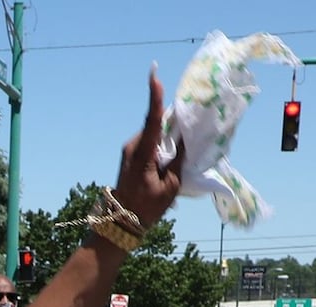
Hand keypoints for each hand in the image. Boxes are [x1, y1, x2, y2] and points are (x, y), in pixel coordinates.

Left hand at [113, 69, 183, 230]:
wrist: (120, 223)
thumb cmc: (147, 207)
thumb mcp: (171, 185)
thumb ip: (180, 158)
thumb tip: (186, 138)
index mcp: (142, 152)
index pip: (151, 118)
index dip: (154, 95)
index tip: (154, 73)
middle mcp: (133, 146)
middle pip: (158, 123)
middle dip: (175, 120)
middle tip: (194, 116)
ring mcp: (130, 150)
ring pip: (155, 133)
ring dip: (170, 136)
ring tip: (184, 147)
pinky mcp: (131, 156)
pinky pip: (151, 142)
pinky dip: (163, 144)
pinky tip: (173, 157)